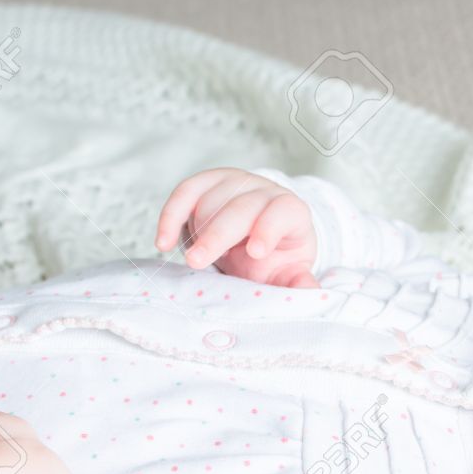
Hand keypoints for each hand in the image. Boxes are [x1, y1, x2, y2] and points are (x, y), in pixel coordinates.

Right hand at [154, 167, 319, 287]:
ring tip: (200, 259)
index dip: (269, 228)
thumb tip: (310, 292)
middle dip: (217, 235)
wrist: (255, 238)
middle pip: (239, 207)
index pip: (284, 211)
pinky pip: (184, 192)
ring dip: (199, 232)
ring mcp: (235, 182)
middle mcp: (264, 191)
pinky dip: (170, 217)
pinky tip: (163, 243)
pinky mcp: (207, 181)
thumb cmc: (273, 258)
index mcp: (291, 213)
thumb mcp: (287, 273)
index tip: (254, 253)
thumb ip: (296, 283)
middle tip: (197, 262)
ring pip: (210, 200)